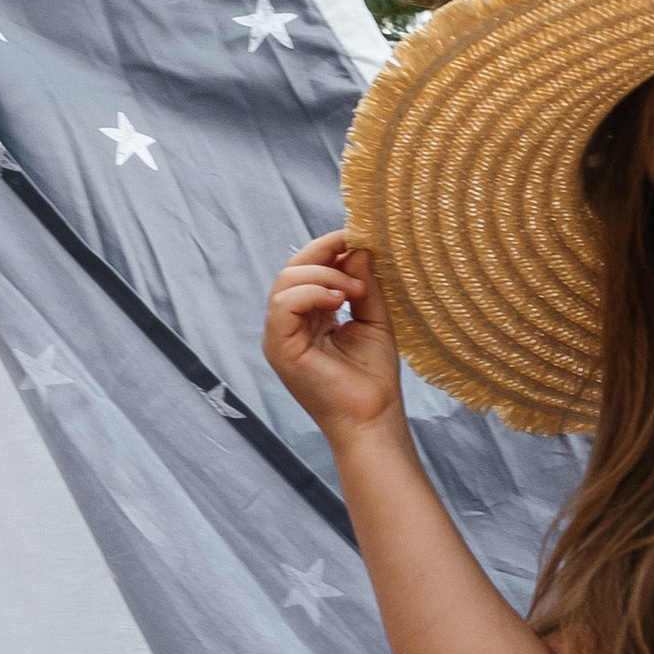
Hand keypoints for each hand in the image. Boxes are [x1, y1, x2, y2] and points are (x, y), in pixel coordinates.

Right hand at [263, 232, 408, 438]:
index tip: (358, 235)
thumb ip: (364, 284)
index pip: (307, 269)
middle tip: (357, 252)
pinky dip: (311, 292)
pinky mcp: (279, 348)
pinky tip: (340, 299)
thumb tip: (358, 247)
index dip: (329, 247)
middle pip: (292, 269)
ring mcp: (280, 337)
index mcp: (308, 317)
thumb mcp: (374, 319)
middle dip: (324, 253)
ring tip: (353, 289)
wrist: (374, 418)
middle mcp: (289, 324)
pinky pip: (283, 304)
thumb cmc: (374, 378)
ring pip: (285, 282)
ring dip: (323, 274)